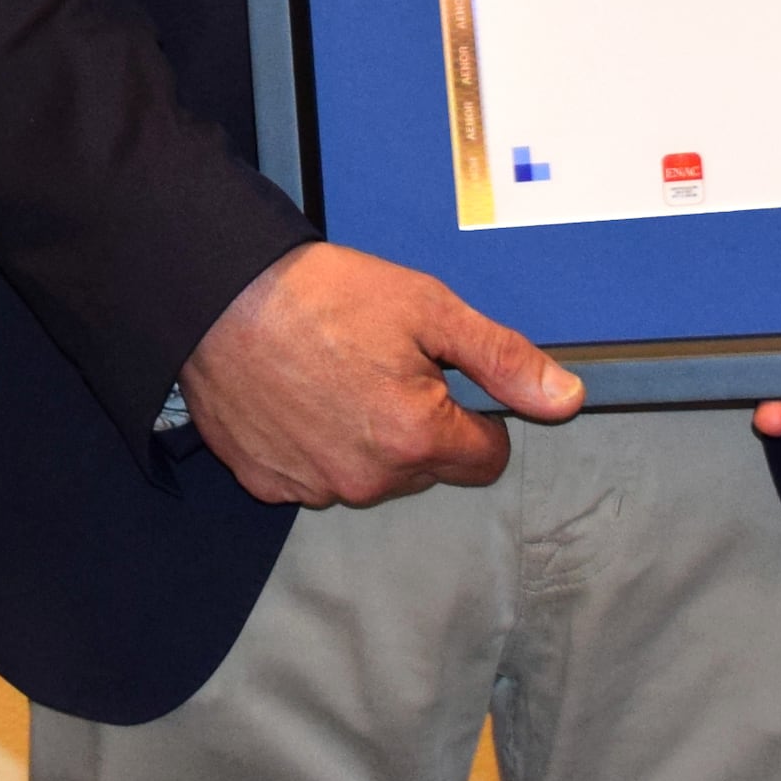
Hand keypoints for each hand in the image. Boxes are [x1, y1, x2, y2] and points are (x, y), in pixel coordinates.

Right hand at [180, 242, 582, 507]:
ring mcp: (314, 486)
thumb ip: (501, 358)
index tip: (444, 380)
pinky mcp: (269, 482)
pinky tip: (297, 395)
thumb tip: (563, 397)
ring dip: (364, 436)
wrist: (216, 295)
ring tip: (333, 373)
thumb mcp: (426, 307)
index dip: (474, 415)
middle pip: (426, 467)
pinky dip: (313, 443)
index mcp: (416, 437)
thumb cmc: (317, 294)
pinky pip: (314, 475)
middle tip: (380, 362)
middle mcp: (368, 478)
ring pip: (370, 473)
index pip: (485, 457)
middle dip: (417, 423)